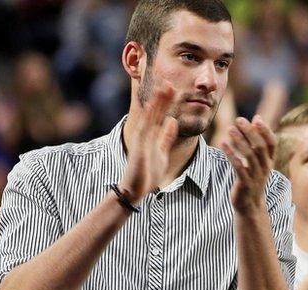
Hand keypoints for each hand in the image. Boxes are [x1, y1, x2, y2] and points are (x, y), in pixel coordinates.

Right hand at [117, 85, 177, 202]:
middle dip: (161, 98)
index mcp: (151, 135)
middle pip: (154, 112)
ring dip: (155, 103)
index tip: (172, 87)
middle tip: (168, 81)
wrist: (135, 190)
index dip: (166, 101)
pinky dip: (147, 119)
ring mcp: (141, 141)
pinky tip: (150, 108)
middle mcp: (145, 135)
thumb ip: (166, 137)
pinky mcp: (138, 149)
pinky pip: (143, 132)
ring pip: (149, 118)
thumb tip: (172, 122)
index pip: (159, 115)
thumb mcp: (161, 152)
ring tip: (162, 89)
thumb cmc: (147, 173)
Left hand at [223, 115, 275, 214]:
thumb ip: (258, 140)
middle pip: (260, 146)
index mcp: (269, 161)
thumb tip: (257, 117)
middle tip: (239, 119)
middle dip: (250, 132)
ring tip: (229, 129)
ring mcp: (256, 176)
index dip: (265, 130)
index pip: (272, 143)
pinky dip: (231, 155)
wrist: (250, 206)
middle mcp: (265, 168)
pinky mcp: (245, 184)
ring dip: (240, 141)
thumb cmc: (252, 178)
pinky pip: (239, 167)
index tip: (256, 118)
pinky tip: (223, 144)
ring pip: (250, 155)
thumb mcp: (259, 160)